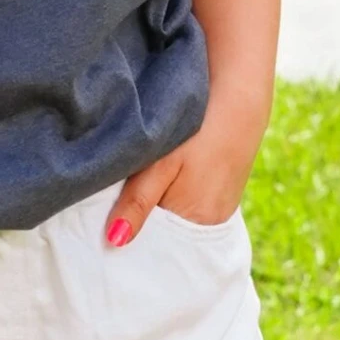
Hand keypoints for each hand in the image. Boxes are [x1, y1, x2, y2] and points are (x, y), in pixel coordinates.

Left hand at [104, 106, 261, 247]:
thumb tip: (114, 241)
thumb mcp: (161, 164)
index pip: (155, 245)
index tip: (101, 229)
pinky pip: (188, 205)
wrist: (238, 93)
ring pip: (175, 218)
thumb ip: (138, 202)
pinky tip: (158, 181)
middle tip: (107, 209)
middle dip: (140, 226)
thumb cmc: (199, 128)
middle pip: (166, 234)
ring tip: (130, 193)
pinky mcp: (221, 191)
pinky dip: (170, 198)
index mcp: (198, 222)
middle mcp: (212, 221)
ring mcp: (219, 206)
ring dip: (154, 210)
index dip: (128, 237)